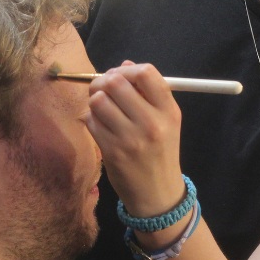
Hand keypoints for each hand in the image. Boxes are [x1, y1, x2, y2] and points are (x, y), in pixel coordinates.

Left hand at [85, 62, 184, 216]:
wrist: (158, 194)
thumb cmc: (160, 151)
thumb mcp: (165, 121)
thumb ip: (148, 92)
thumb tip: (124, 65)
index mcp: (168, 111)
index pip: (146, 73)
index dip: (127, 69)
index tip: (121, 76)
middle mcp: (151, 123)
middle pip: (116, 82)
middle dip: (104, 81)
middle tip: (104, 89)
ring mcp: (130, 138)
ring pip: (98, 101)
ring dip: (95, 100)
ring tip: (102, 108)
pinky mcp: (112, 151)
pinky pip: (90, 121)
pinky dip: (91, 119)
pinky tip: (100, 126)